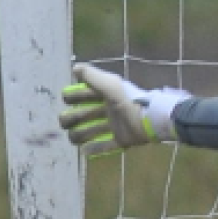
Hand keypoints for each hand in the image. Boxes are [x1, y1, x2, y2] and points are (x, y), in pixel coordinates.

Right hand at [59, 63, 188, 155]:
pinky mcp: (120, 140)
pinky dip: (93, 149)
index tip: (68, 100)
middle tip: (68, 123)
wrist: (149, 119)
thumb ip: (93, 76)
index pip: (81, 95)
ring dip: (79, 135)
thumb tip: (75, 68)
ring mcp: (113, 127)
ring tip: (77, 138)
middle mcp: (107, 111)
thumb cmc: (128, 100)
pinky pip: (104, 147)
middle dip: (70, 119)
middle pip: (80, 116)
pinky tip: (85, 150)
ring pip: (88, 132)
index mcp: (105, 96)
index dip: (72, 97)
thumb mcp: (111, 85)